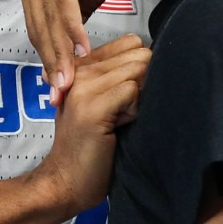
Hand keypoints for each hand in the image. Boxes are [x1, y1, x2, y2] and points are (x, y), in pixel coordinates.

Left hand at [14, 0, 154, 104]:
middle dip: (52, 64)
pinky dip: (73, 29)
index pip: (36, 28)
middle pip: (39, 26)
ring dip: (62, 53)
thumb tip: (61, 58)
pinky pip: (65, 1)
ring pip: (50, 18)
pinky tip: (83, 51)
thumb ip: (68, 22)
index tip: (56, 91)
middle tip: (61, 95)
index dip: (46, 61)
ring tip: (72, 81)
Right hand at [34, 33, 150, 212]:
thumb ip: (120, 78)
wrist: (65, 181)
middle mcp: (80, 69)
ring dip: (138, 98)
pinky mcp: (91, 106)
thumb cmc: (92, 147)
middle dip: (142, 82)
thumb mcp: (104, 103)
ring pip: (138, 69)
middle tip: (123, 111)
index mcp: (83, 66)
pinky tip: (118, 127)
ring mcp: (83, 86)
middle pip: (139, 53)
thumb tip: (157, 60)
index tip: (127, 96)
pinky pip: (132, 91)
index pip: (130, 42)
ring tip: (119, 120)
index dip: (141, 67)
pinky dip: (134, 111)